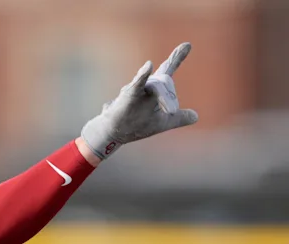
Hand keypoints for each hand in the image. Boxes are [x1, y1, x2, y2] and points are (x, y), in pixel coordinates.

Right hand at [80, 42, 197, 160]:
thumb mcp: (162, 123)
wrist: (112, 134)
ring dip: (164, 98)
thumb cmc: (135, 126)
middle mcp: (147, 87)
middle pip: (164, 79)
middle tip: (180, 69)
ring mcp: (137, 91)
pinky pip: (137, 85)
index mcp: (156, 91)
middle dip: (173, 77)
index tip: (187, 45)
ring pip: (156, 86)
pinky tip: (148, 66)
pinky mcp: (128, 97)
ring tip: (168, 111)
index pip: (168, 71)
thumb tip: (196, 116)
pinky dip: (142, 76)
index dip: (177, 57)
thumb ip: (180, 117)